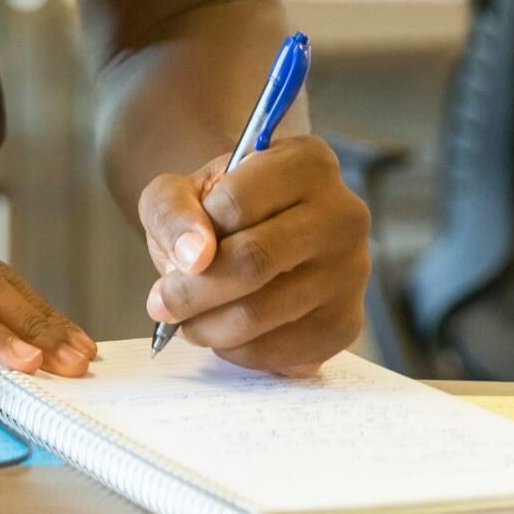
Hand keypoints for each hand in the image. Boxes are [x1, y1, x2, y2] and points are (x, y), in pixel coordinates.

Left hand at [139, 135, 369, 371]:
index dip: (194, 234)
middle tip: (161, 304)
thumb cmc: (217, 209)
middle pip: (253, 262)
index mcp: (307, 162)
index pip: (235, 203)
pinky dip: (237, 350)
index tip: (177, 250)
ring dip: (207, 325)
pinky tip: (222, 332)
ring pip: (263, 312)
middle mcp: (343, 214)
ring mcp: (352, 272)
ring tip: (186, 319)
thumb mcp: (179, 191)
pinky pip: (281, 351)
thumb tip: (194, 257)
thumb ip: (173, 211)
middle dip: (192, 292)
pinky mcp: (346, 324)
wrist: (255, 235)